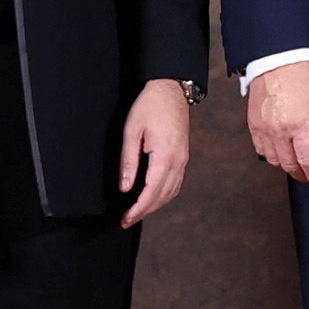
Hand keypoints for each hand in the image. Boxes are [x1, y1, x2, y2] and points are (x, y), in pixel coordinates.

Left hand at [117, 79, 193, 224]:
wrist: (171, 88)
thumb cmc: (149, 105)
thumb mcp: (132, 131)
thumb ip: (129, 161)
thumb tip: (125, 187)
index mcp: (164, 156)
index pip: (151, 192)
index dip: (138, 209)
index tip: (126, 219)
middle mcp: (178, 162)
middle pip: (162, 196)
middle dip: (144, 211)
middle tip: (127, 220)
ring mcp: (183, 160)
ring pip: (171, 192)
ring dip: (155, 205)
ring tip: (137, 211)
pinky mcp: (183, 156)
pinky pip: (176, 183)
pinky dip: (164, 194)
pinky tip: (153, 196)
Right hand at [248, 62, 308, 189]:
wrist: (276, 58)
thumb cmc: (301, 75)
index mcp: (300, 126)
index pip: (308, 161)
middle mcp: (280, 131)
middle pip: (289, 164)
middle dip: (301, 174)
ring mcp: (264, 129)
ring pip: (273, 160)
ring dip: (285, 165)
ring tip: (295, 163)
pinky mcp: (253, 124)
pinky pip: (260, 148)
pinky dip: (269, 155)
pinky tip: (278, 152)